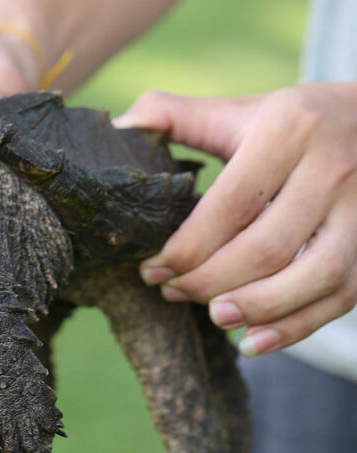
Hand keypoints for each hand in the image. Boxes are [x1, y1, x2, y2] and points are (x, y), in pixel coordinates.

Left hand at [113, 83, 356, 356]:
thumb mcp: (240, 111)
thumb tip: (119, 126)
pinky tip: (254, 341)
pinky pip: (343, 296)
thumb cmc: (295, 122)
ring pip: (313, 277)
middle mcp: (333, 171)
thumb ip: (176, 115)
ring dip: (256, 308)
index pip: (228, 206)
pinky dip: (297, 327)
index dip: (184, 249)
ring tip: (213, 317)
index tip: (151, 269)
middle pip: (266, 248)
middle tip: (172, 292)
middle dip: (209, 282)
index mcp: (288, 132)